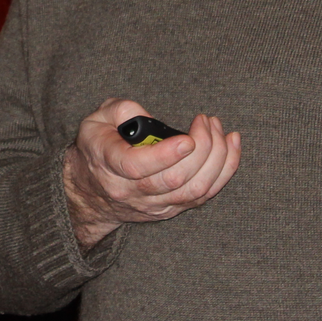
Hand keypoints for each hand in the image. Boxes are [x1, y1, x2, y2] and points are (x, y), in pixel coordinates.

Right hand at [63, 99, 241, 248]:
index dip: (166, 155)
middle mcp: (132, 191)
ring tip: (219, 130)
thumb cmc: (98, 146)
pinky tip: (231, 147)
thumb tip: (153, 119)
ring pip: (194, 191)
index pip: (138, 168)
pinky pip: (203, 197)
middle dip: (201, 148)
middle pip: (174, 180)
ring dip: (216, 159)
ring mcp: (153, 205)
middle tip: (205, 120)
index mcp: (109, 165)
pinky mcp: (170, 210)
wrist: (91, 191)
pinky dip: (223, 172)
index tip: (187, 138)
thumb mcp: (96, 118)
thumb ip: (122, 110)